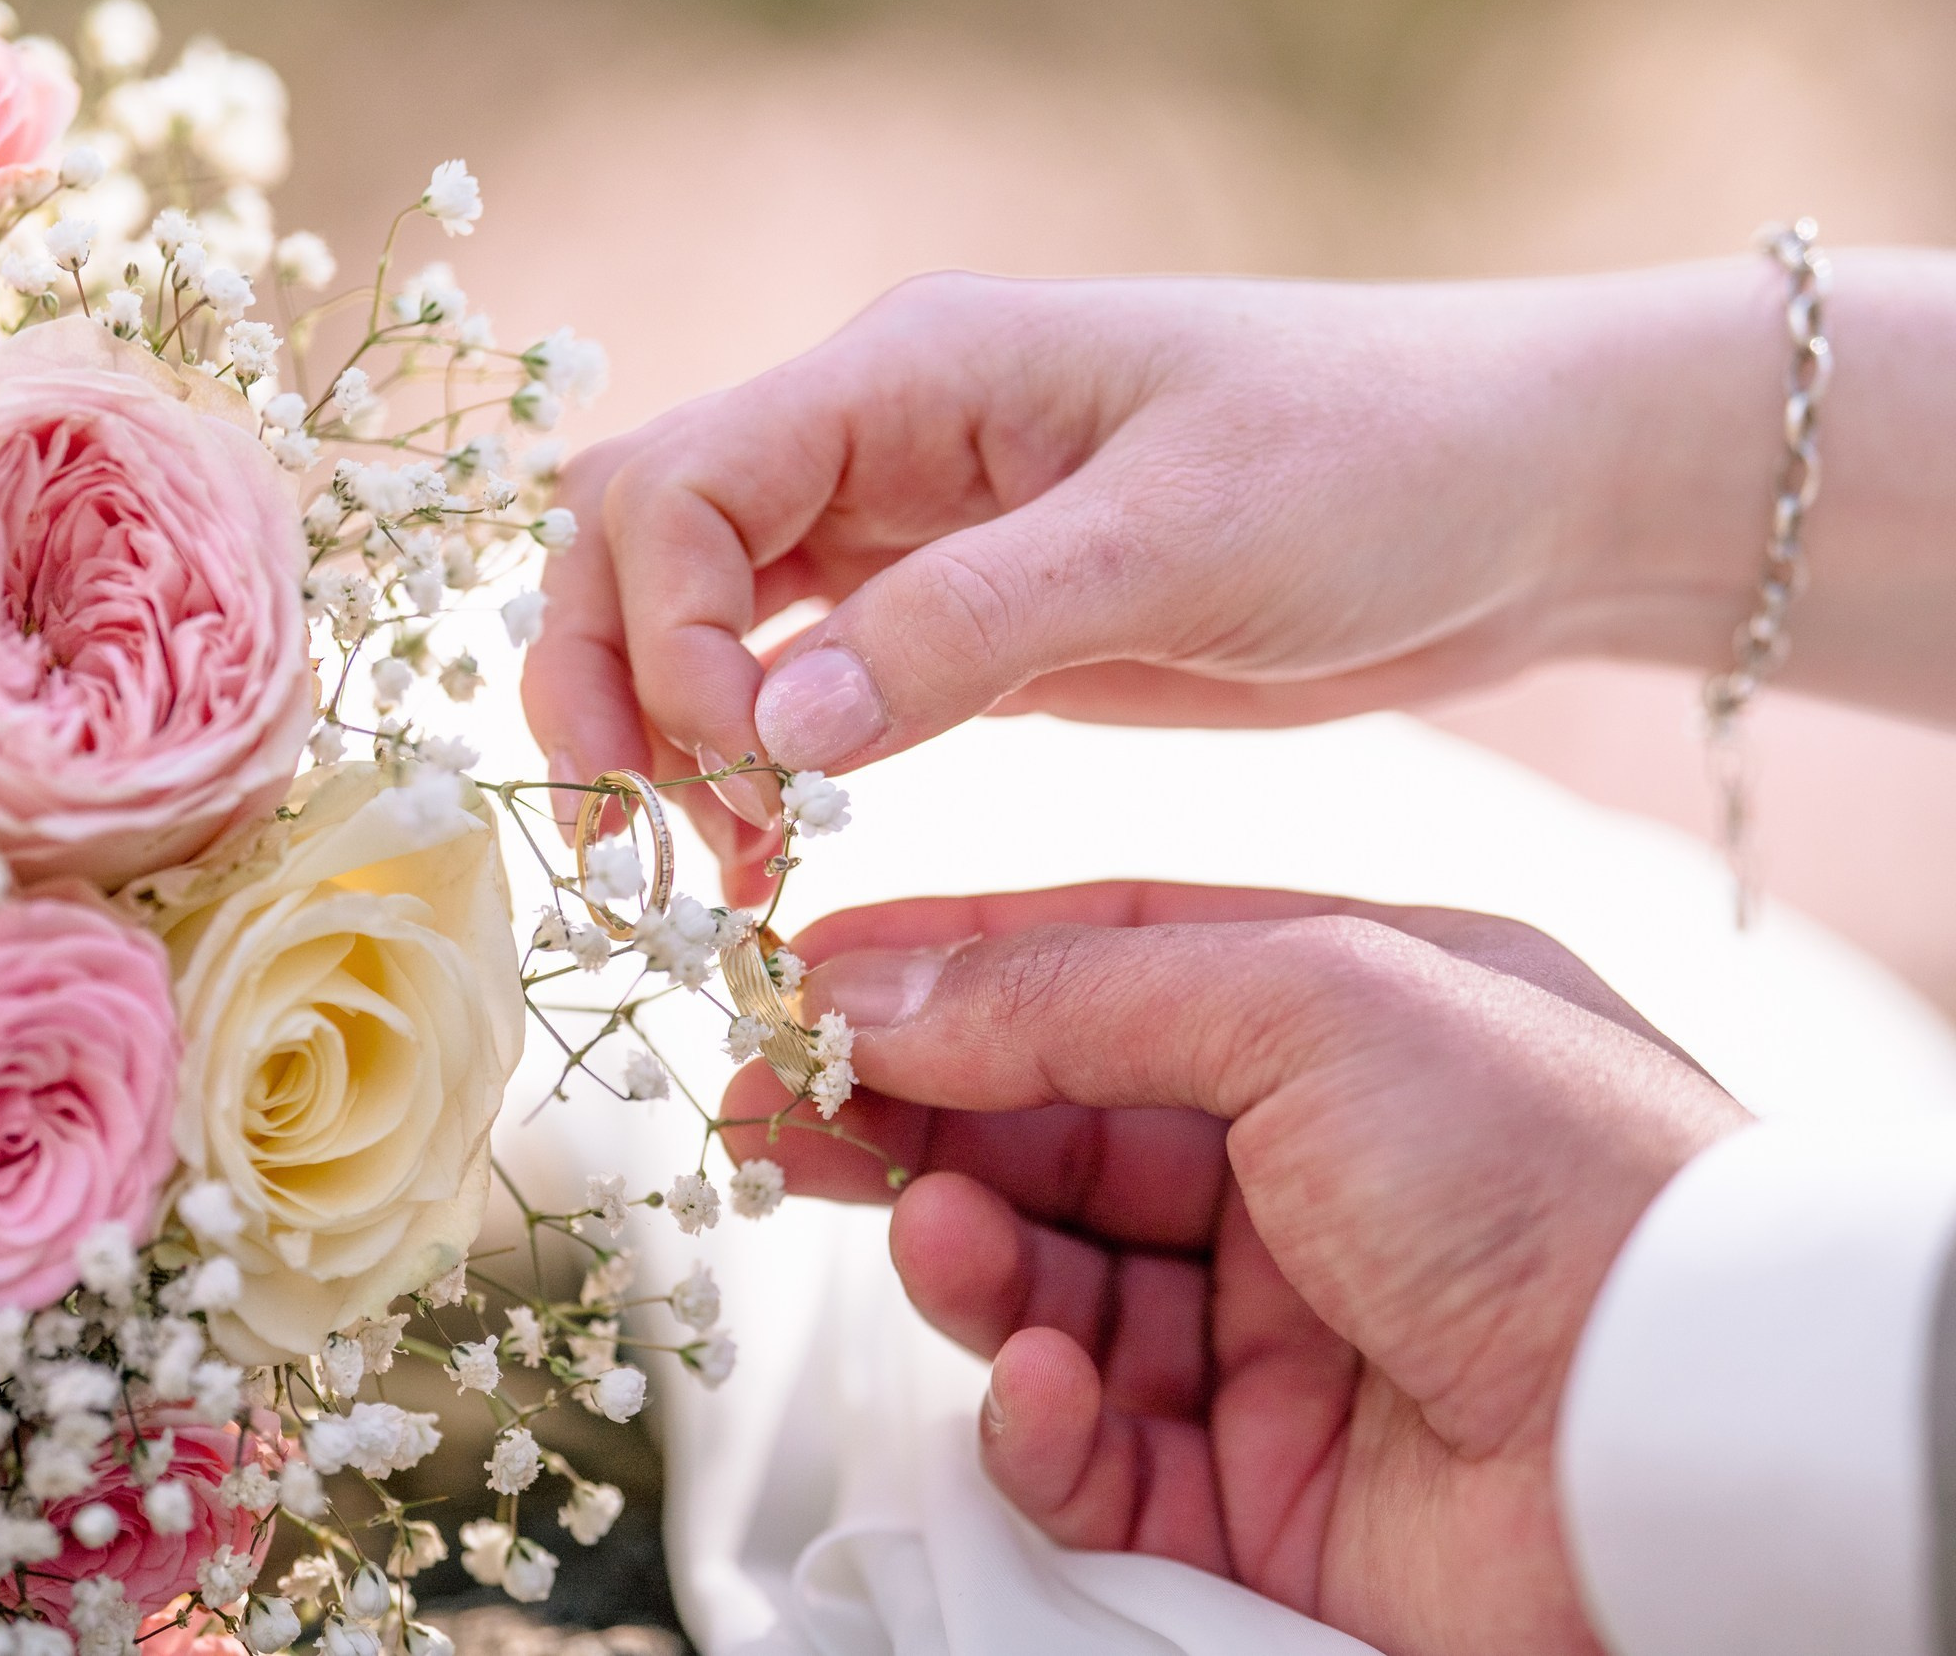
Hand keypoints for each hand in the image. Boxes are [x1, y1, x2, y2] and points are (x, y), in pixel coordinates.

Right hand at [525, 254, 1955, 900]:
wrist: (1520, 496)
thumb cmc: (1380, 467)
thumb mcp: (1182, 540)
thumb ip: (966, 626)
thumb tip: (767, 725)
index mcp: (915, 370)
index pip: (680, 483)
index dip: (658, 631)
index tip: (737, 764)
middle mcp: (883, 436)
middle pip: (638, 532)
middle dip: (601, 676)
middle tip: (639, 841)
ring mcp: (913, 527)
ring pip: (698, 608)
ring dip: (664, 729)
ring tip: (710, 867)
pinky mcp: (961, 617)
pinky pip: (799, 674)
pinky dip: (758, 755)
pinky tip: (782, 842)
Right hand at [720, 881, 1748, 1655]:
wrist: (1695, 1437)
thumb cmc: (1553, 1172)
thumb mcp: (1308, 997)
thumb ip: (1068, 991)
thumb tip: (874, 985)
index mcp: (1333, 1020)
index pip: (1085, 970)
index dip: (934, 971)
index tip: (796, 978)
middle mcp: (1300, 1171)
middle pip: (1041, 1133)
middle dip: (903, 1119)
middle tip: (772, 1111)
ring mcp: (1278, 1338)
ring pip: (1044, 1289)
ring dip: (963, 1262)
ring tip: (928, 1238)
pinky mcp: (1258, 1496)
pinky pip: (1091, 1450)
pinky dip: (1034, 1418)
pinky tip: (1033, 1379)